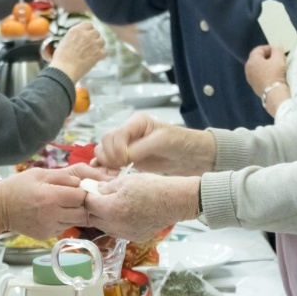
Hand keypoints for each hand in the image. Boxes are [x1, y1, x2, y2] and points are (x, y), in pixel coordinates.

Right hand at [0, 163, 108, 238]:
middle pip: (82, 212)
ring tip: (61, 204)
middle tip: (71, 196)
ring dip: (73, 213)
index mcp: (51, 197)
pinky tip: (52, 213)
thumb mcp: (39, 173)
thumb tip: (81, 183)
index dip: (81, 190)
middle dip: (81, 203)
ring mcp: (50, 228)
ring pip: (75, 222)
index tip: (76, 187)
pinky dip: (63, 220)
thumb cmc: (17, 187)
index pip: (81, 196)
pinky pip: (64, 227)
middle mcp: (53, 216)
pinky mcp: (46, 236)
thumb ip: (62, 177)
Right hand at [49, 20, 105, 81]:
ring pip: (102, 41)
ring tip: (91, 53)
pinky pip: (105, 52)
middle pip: (96, 32)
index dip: (89, 30)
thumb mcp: (65, 41)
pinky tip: (95, 59)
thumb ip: (75, 37)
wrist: (64, 70)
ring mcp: (94, 43)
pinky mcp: (98, 53)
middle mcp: (86, 34)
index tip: (87, 36)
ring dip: (98, 46)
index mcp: (76, 30)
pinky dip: (101, 56)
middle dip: (94, 39)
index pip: (89, 24)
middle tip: (89, 46)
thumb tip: (81, 38)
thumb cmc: (61, 58)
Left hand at [84, 172, 199, 240]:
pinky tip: (125, 213)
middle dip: (93, 208)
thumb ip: (106, 186)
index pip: (88, 204)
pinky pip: (118, 231)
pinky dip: (117, 224)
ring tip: (113, 204)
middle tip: (100, 197)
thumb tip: (95, 189)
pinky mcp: (135, 238)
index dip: (88, 195)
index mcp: (110, 209)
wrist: (174, 201)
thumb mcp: (126, 180)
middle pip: (93, 218)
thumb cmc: (152, 187)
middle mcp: (115, 225)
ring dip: (104, 217)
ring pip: (105, 227)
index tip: (90, 189)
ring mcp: (125, 234)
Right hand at [93, 113, 215, 175]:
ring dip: (106, 161)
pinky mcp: (127, 157)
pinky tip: (110, 173)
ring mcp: (126, 145)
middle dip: (110, 155)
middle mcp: (129, 131)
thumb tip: (120, 157)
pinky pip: (109, 160)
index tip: (124, 161)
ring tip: (117, 171)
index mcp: (136, 122)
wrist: (192, 156)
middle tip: (120, 167)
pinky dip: (106, 167)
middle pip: (106, 140)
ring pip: (104, 150)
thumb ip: (139, 149)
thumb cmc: (180, 143)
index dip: (117, 148)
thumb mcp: (161, 142)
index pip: (116, 133)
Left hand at [245, 45, 287, 94]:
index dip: (269, 48)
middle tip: (277, 58)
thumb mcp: (279, 59)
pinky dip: (264, 73)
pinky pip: (258, 75)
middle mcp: (248, 69)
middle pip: (257, 58)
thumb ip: (277, 49)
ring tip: (276, 67)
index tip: (278, 50)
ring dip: (266, 65)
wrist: (274, 94)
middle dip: (267, 56)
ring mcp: (249, 78)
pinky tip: (272, 75)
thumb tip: (276, 45)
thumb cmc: (275, 74)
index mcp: (252, 60)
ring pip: (258, 67)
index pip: (259, 49)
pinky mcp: (253, 86)